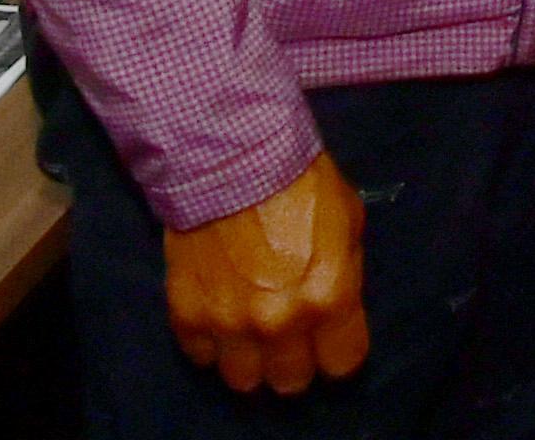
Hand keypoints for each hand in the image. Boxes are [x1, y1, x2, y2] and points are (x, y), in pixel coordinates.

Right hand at [162, 150, 368, 395]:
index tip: (330, 336)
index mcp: (328, 298)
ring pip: (244, 380)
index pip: (342, 364)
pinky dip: (210, 342)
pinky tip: (219, 314)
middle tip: (290, 333)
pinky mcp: (187, 314)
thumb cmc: (300, 180)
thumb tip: (334, 301)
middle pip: (291, 381)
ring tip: (251, 331)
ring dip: (251, 358)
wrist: (231, 154)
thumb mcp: (347, 222)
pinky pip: (200, 356)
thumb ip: (342, 272)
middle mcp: (280, 322)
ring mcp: (229, 323)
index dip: (337, 349)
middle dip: (294, 359)